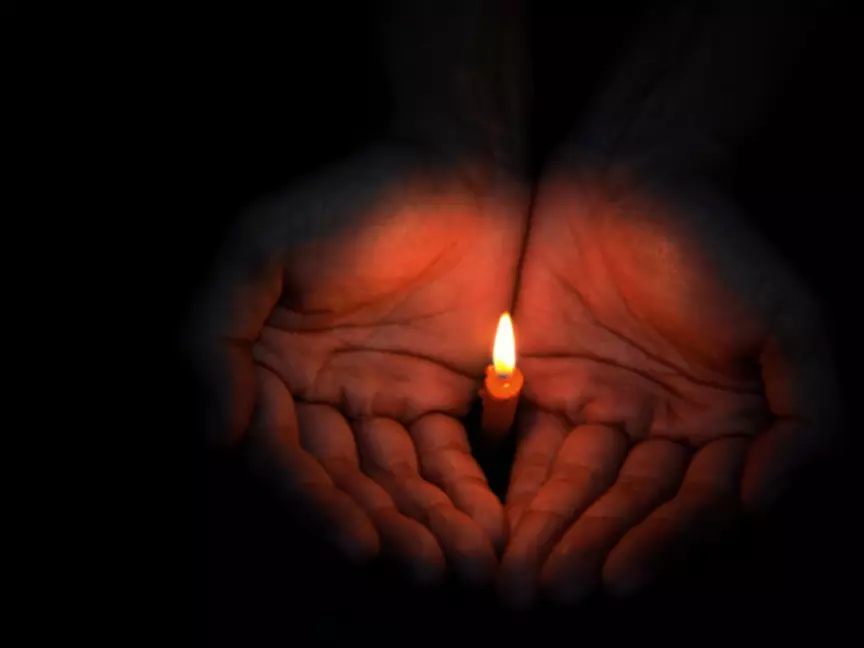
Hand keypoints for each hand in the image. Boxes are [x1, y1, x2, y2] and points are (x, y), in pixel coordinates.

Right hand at [188, 145, 526, 584]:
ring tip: (463, 563)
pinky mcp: (441, 395)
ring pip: (398, 479)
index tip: (361, 542)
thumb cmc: (351, 199)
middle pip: (344, 480)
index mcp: (269, 369)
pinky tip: (487, 528)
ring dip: (427, 524)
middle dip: (383, 526)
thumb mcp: (261, 248)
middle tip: (423, 567)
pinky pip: (448, 456)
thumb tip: (214, 433)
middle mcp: (320, 395)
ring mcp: (382, 399)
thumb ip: (217, 335)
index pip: (284, 454)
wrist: (453, 168)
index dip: (316, 502)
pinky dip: (465, 493)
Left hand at [498, 160, 839, 606]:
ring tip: (520, 579)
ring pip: (576, 486)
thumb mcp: (788, 323)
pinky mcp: (544, 385)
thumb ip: (805, 416)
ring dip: (550, 533)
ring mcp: (602, 410)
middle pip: (627, 504)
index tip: (619, 578)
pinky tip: (497, 524)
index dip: (658, 542)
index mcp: (723, 426)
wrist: (634, 174)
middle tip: (554, 593)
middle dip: (591, 548)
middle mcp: (663, 430)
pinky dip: (515, 486)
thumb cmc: (718, 244)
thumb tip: (765, 502)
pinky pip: (529, 447)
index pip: (692, 503)